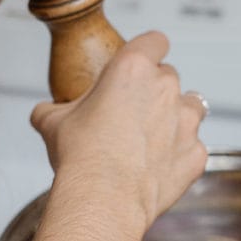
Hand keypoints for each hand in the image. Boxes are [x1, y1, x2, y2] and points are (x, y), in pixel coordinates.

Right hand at [17, 33, 208, 240]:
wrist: (102, 199)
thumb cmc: (79, 156)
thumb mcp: (52, 123)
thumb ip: (52, 109)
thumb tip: (44, 113)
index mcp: (133, 68)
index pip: (154, 41)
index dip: (147, 50)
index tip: (139, 63)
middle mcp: (166, 88)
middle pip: (169, 76)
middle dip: (153, 90)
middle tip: (130, 113)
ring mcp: (186, 122)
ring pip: (191, 107)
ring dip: (175, 117)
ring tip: (150, 138)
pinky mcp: (196, 154)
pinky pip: (193, 148)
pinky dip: (179, 155)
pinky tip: (156, 169)